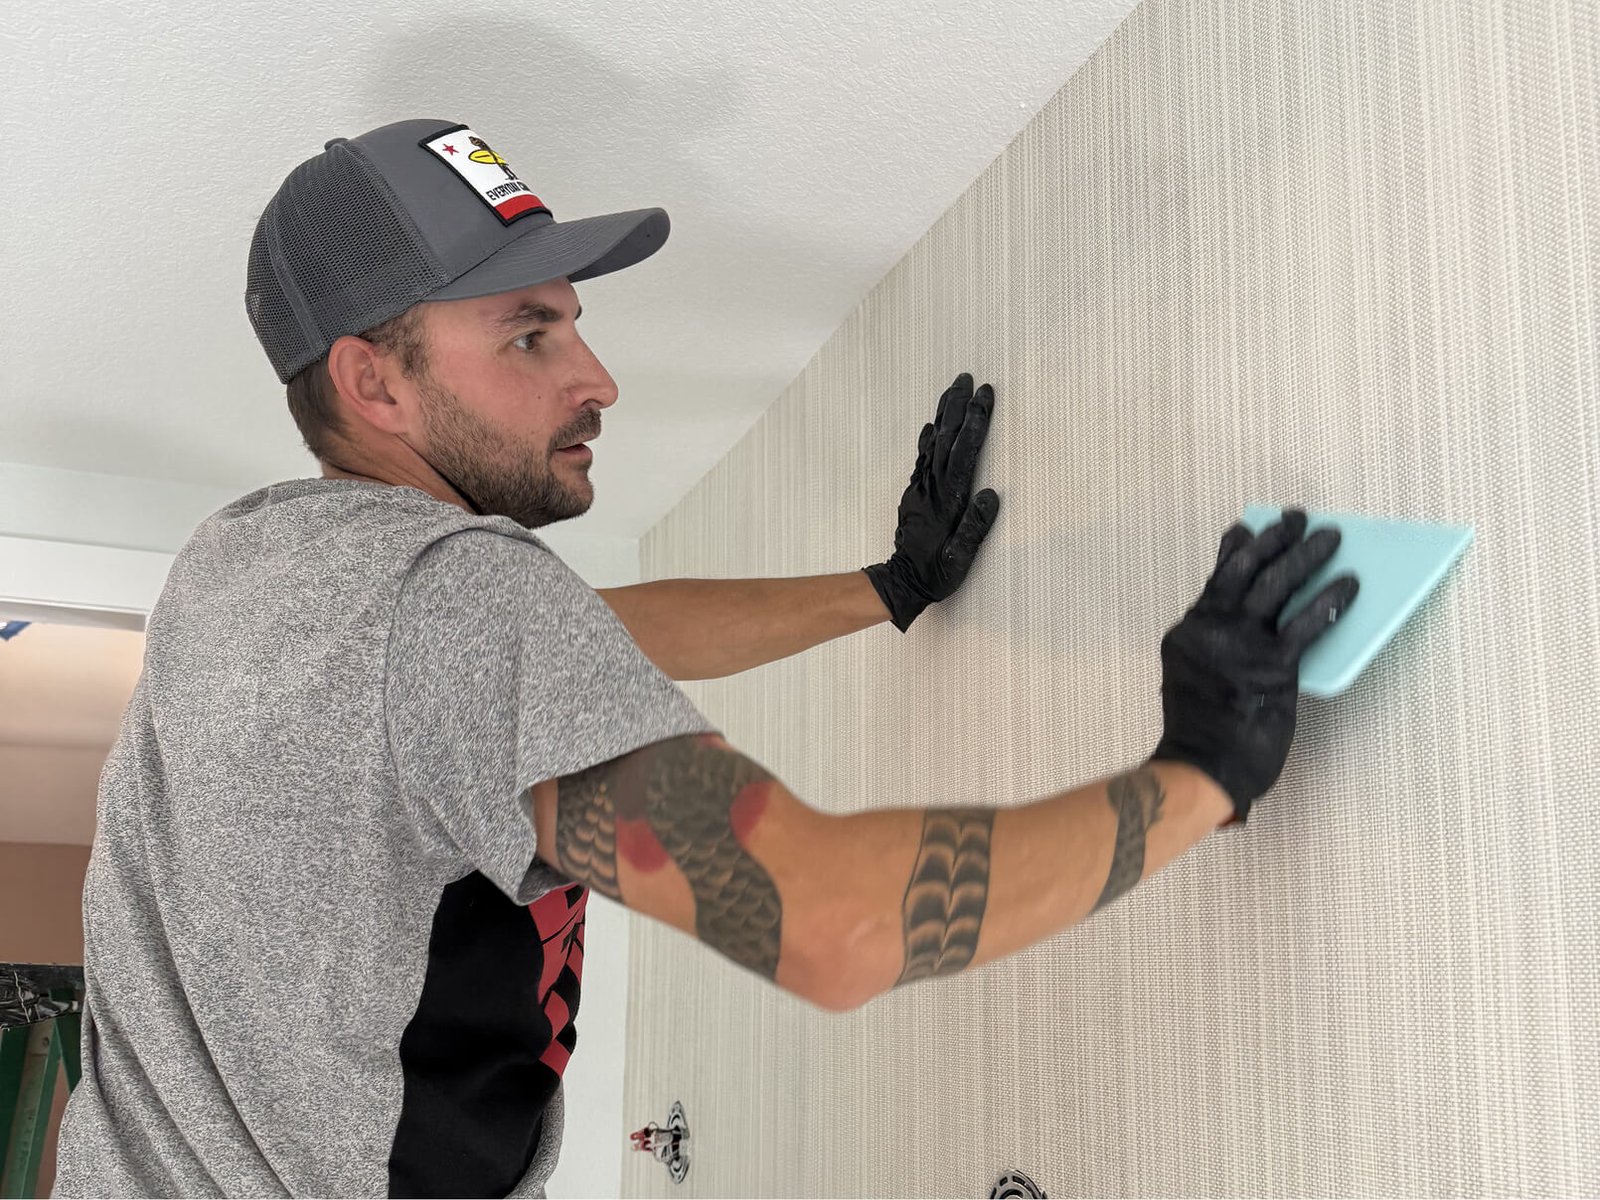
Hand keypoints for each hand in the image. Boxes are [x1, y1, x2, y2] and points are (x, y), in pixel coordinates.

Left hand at [863, 373, 1001, 632]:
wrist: (902, 581)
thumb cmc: (938, 572)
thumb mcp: (962, 557)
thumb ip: (976, 526)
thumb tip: (993, 495)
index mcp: (949, 498)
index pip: (965, 451)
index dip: (976, 422)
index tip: (985, 395)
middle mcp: (933, 486)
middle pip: (946, 438)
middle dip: (958, 406)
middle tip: (966, 377)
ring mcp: (922, 487)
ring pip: (933, 442)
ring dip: (943, 415)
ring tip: (953, 390)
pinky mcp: (915, 493)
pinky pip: (922, 457)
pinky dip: (928, 438)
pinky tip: (931, 426)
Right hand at [1147, 508, 1359, 823]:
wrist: (1203, 768)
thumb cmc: (1203, 731)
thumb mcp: (1196, 676)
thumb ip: (1218, 645)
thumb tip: (1252, 623)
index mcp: (1189, 631)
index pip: (1217, 579)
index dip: (1235, 549)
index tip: (1247, 527)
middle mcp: (1211, 628)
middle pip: (1246, 570)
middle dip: (1274, 539)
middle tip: (1296, 519)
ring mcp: (1241, 644)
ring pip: (1276, 584)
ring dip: (1305, 555)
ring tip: (1328, 537)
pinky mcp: (1273, 665)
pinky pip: (1307, 621)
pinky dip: (1330, 598)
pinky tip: (1349, 583)